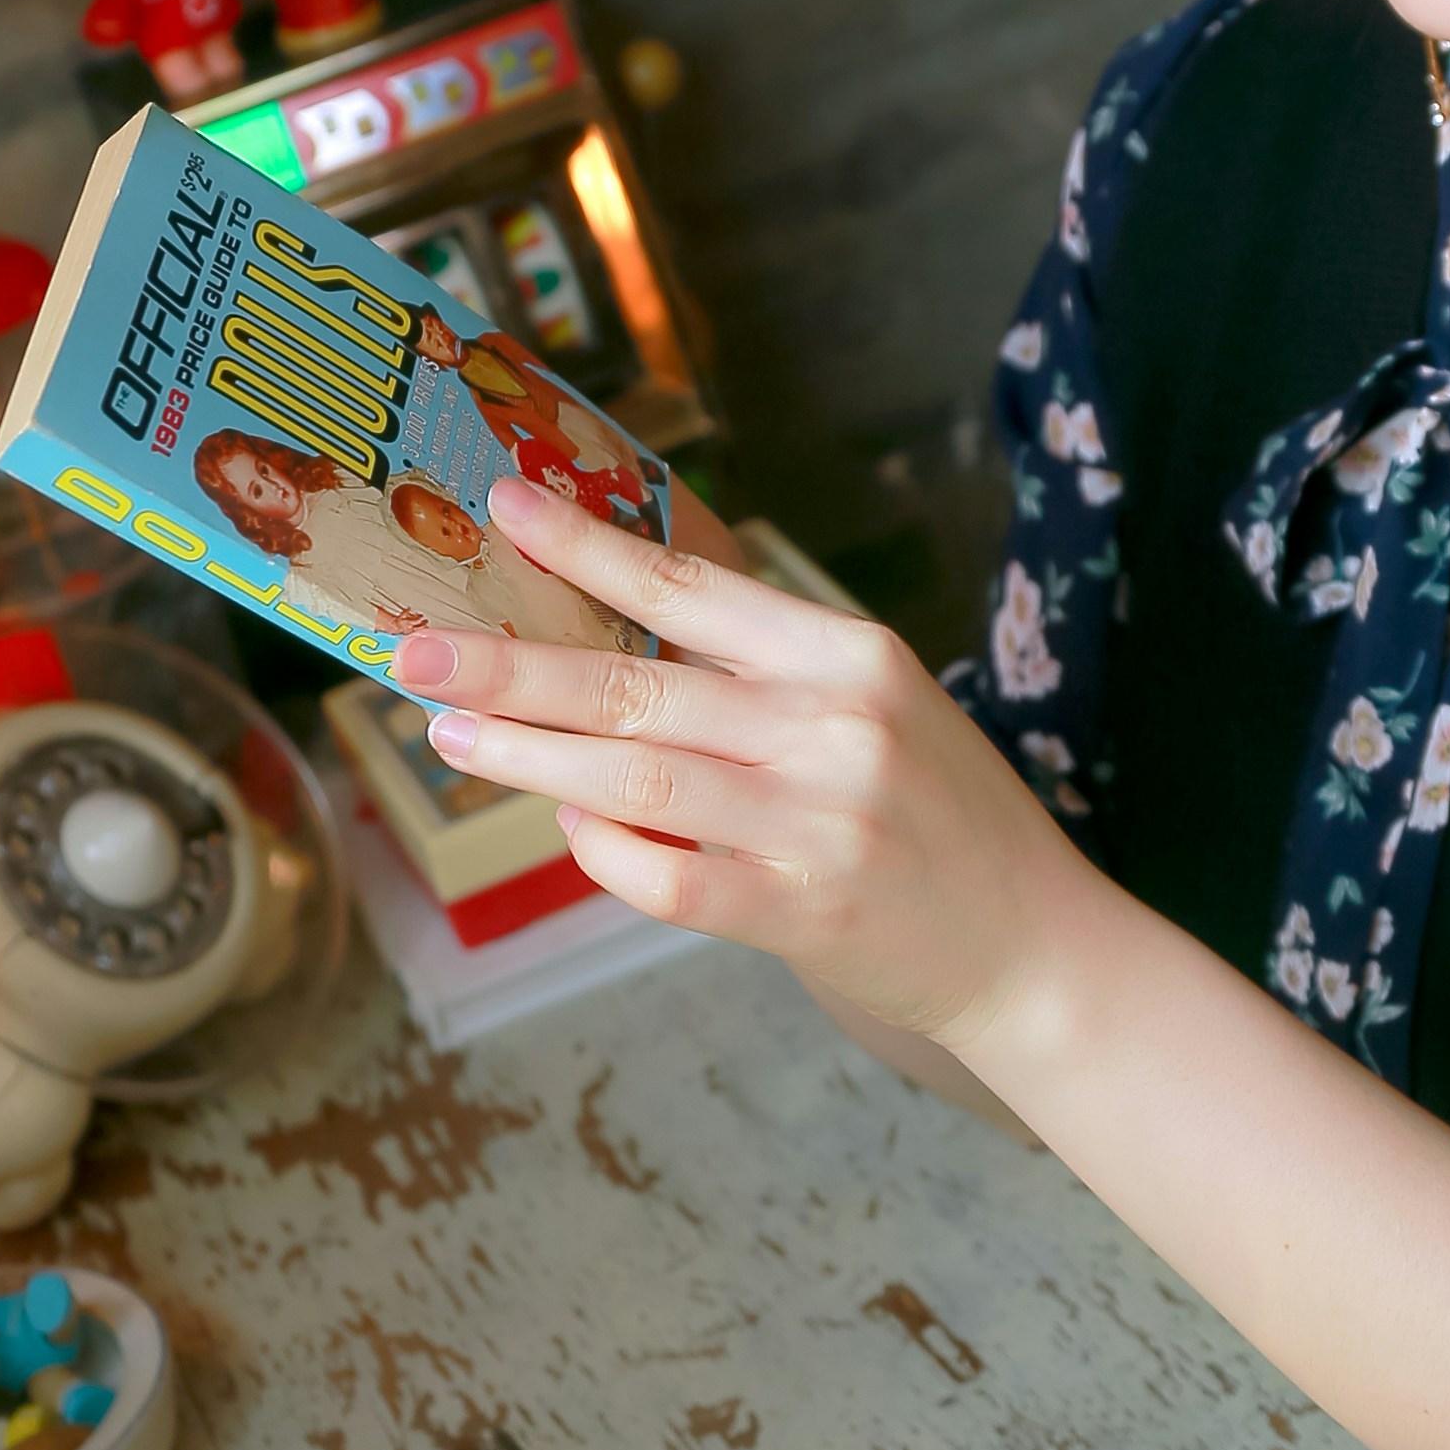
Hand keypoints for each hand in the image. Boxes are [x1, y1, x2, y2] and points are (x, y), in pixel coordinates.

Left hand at [390, 480, 1085, 1051]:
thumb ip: (760, 677)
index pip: (692, 588)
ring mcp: (814, 824)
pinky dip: (606, 853)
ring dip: (529, 757)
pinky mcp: (799, 913)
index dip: (588, 549)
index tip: (504, 508)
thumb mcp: (874, 707)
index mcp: (848, 655)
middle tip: (417, 652)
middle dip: (511, 668)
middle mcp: (833, 728)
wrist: (1031, 941)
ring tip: (453, 735)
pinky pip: (666, 879)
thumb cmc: (936, 814)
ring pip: (633, 780)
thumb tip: (607, 647)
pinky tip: (571, 828)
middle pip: (637, 685)